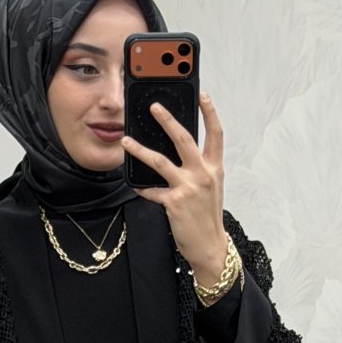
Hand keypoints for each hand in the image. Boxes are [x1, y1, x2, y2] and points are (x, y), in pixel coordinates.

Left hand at [121, 92, 227, 285]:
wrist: (210, 247)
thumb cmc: (208, 218)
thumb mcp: (211, 188)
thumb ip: (200, 168)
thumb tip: (181, 153)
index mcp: (214, 168)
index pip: (216, 134)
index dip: (210, 112)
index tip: (202, 95)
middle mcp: (203, 174)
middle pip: (184, 138)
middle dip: (167, 120)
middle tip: (154, 107)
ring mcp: (188, 187)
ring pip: (160, 161)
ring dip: (140, 150)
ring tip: (126, 141)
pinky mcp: (174, 202)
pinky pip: (152, 190)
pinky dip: (143, 188)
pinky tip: (135, 186)